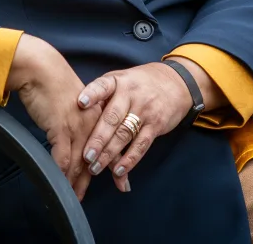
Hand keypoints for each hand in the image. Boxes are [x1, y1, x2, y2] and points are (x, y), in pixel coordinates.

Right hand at [7, 34, 100, 196]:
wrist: (40, 69)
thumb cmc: (52, 83)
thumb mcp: (72, 101)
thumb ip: (78, 117)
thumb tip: (75, 133)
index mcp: (98, 115)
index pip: (108, 145)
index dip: (113, 165)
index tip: (121, 181)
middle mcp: (91, 124)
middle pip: (96, 158)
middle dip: (94, 180)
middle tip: (94, 196)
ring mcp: (77, 128)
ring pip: (79, 162)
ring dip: (76, 182)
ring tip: (74, 196)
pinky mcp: (61, 129)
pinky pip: (62, 158)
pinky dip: (62, 173)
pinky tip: (60, 183)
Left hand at [75, 59, 216, 192]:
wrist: (174, 83)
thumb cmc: (137, 85)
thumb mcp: (119, 81)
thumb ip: (101, 98)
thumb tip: (78, 118)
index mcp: (116, 81)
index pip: (103, 86)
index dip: (91, 94)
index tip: (80, 103)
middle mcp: (130, 94)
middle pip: (112, 118)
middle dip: (98, 139)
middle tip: (85, 156)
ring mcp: (145, 110)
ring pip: (124, 134)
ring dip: (109, 154)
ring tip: (95, 167)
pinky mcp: (156, 124)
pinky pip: (141, 144)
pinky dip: (129, 159)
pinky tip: (118, 170)